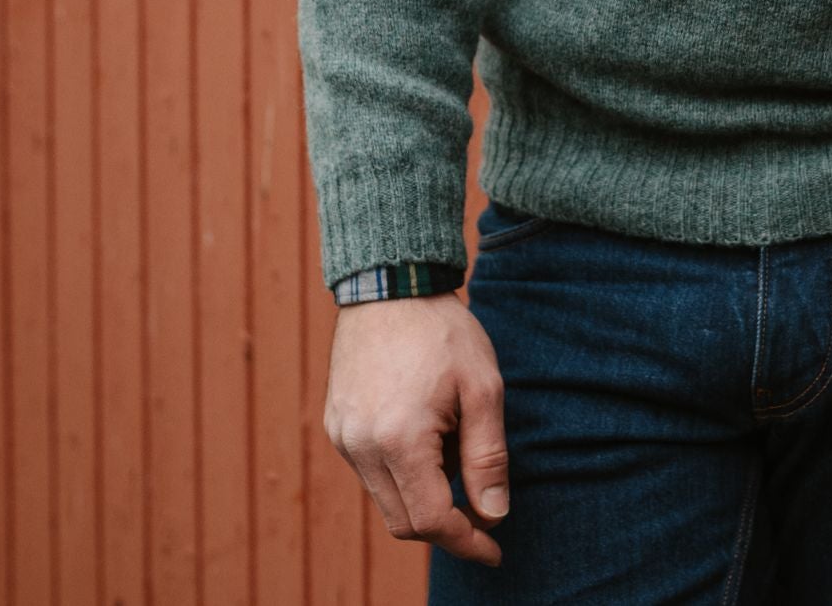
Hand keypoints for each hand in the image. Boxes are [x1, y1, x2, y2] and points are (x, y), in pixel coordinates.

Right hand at [324, 291, 509, 566]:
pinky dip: (401, 473)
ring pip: (386, 501)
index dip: (468, 542)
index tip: (495, 549)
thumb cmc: (442, 331)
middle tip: (482, 509)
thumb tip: (494, 514)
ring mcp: (342, 437)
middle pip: (405, 522)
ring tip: (453, 446)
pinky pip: (370, 473)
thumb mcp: (482, 387)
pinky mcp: (336, 425)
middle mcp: (361, 447)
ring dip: (423, 496)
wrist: (391, 283)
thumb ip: (488, 456)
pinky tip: (426, 433)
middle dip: (447, 525)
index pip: (433, 521)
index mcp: (399, 439)